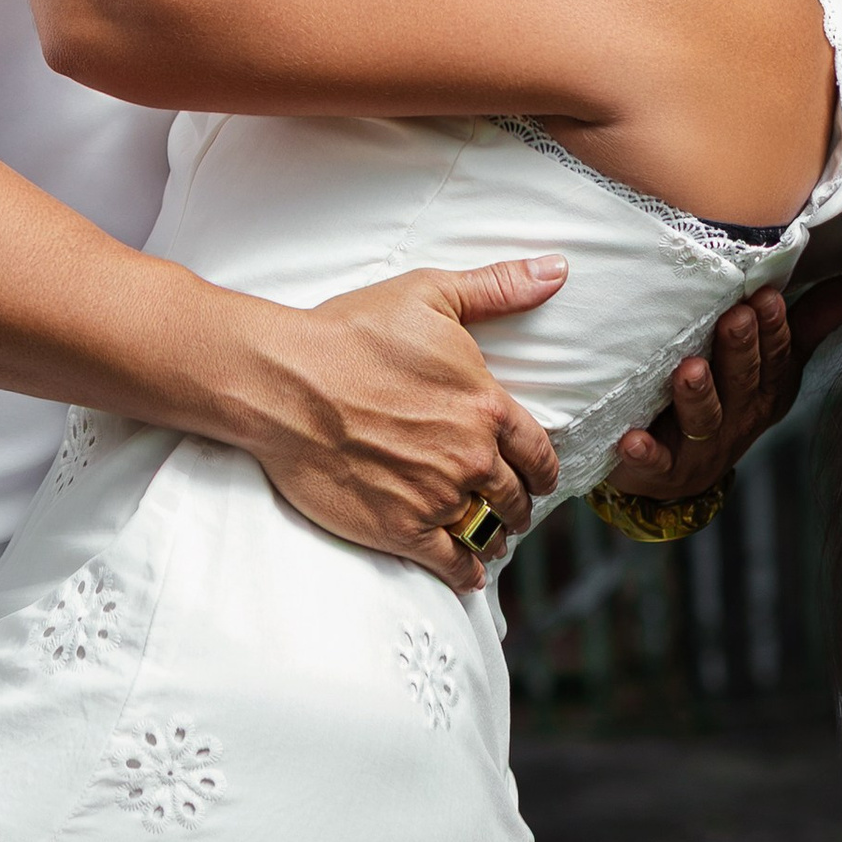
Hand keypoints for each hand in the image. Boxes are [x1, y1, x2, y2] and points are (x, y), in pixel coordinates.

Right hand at [225, 256, 567, 594]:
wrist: (284, 381)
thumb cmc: (351, 332)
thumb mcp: (429, 294)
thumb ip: (499, 287)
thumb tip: (556, 270)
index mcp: (485, 405)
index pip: (538, 451)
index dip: (542, 467)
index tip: (538, 475)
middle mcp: (470, 457)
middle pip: (514, 497)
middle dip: (517, 503)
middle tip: (510, 506)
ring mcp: (436, 498)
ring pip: (487, 531)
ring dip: (493, 535)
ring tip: (488, 534)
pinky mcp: (400, 530)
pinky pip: (452, 565)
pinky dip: (466, 571)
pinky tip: (468, 569)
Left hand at [605, 274, 841, 498]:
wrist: (680, 470)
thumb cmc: (730, 395)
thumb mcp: (776, 359)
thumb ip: (813, 319)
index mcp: (769, 389)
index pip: (778, 357)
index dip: (774, 329)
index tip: (766, 296)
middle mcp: (741, 418)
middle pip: (743, 382)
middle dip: (741, 350)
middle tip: (735, 318)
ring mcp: (703, 447)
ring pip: (704, 419)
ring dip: (698, 396)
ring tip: (689, 370)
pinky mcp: (662, 470)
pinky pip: (655, 463)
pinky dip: (646, 454)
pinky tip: (632, 441)